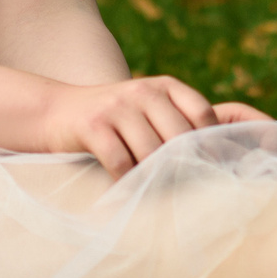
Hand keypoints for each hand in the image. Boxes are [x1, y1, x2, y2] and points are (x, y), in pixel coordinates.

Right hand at [41, 75, 272, 176]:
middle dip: (183, 167)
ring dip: (154, 178)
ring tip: (155, 192)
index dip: (211, 144)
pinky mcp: (93, 124)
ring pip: (151, 153)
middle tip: (186, 191)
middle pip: (179, 137)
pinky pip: (121, 162)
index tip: (214, 170)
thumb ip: (178, 122)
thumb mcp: (148, 107)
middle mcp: (143, 90)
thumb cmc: (114, 119)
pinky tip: (126, 189)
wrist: (57, 111)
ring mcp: (117, 106)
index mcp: (164, 85)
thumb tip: (219, 158)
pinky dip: (127, 181)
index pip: (201, 113)